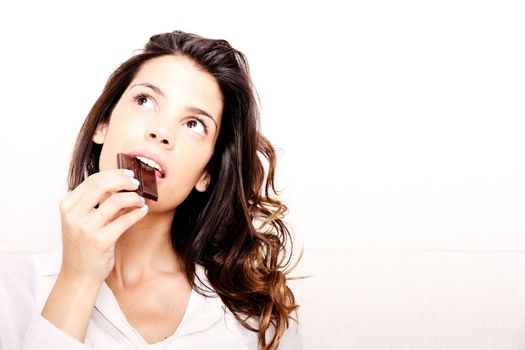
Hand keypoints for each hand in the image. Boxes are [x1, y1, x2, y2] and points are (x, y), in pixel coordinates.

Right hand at [58, 169, 146, 283]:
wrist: (78, 274)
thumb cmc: (83, 245)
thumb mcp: (82, 220)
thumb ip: (97, 202)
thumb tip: (123, 184)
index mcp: (67, 205)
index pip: (93, 179)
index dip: (114, 174)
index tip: (129, 174)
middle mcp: (74, 214)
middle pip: (102, 184)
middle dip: (124, 180)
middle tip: (137, 183)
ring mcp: (86, 228)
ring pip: (116, 200)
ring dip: (133, 198)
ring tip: (140, 200)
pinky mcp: (101, 241)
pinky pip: (125, 220)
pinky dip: (137, 213)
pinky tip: (142, 211)